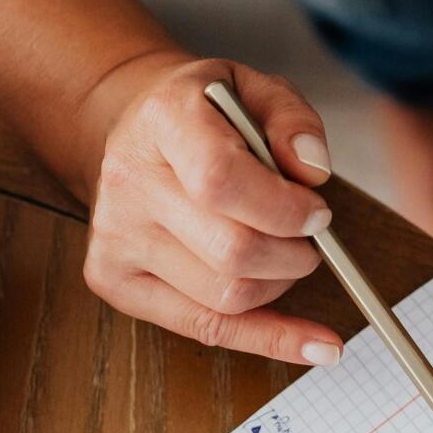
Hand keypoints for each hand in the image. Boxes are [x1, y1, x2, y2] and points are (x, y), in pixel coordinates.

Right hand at [80, 51, 346, 363]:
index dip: (283, 208)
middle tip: (313, 239)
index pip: (220, 180)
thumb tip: (314, 171)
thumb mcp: (258, 89)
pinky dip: (268, 338)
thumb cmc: (207, 113)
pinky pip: (204, 327)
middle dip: (294, 255)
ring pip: (224, 297)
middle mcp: (127, 181)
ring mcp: (113, 237)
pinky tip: (316, 343)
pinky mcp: (113, 280)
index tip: (318, 214)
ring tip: (287, 255)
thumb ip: (294, 121)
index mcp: (162, 120)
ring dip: (279, 285)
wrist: (137, 130)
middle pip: (229, 250)